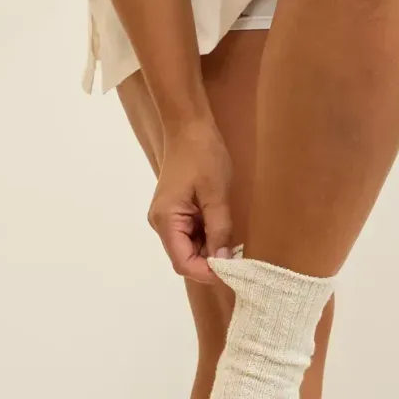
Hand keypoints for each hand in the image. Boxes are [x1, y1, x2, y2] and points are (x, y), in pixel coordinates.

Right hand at [147, 118, 233, 283]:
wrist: (189, 126)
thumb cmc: (203, 155)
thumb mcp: (216, 193)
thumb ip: (219, 229)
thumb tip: (223, 262)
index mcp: (166, 220)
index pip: (182, 262)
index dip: (206, 272)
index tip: (232, 273)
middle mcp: (161, 223)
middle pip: (184, 257)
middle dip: (209, 262)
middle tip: (238, 259)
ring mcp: (166, 216)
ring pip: (188, 247)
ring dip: (209, 249)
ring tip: (233, 244)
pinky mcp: (174, 210)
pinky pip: (189, 233)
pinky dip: (206, 236)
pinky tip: (223, 230)